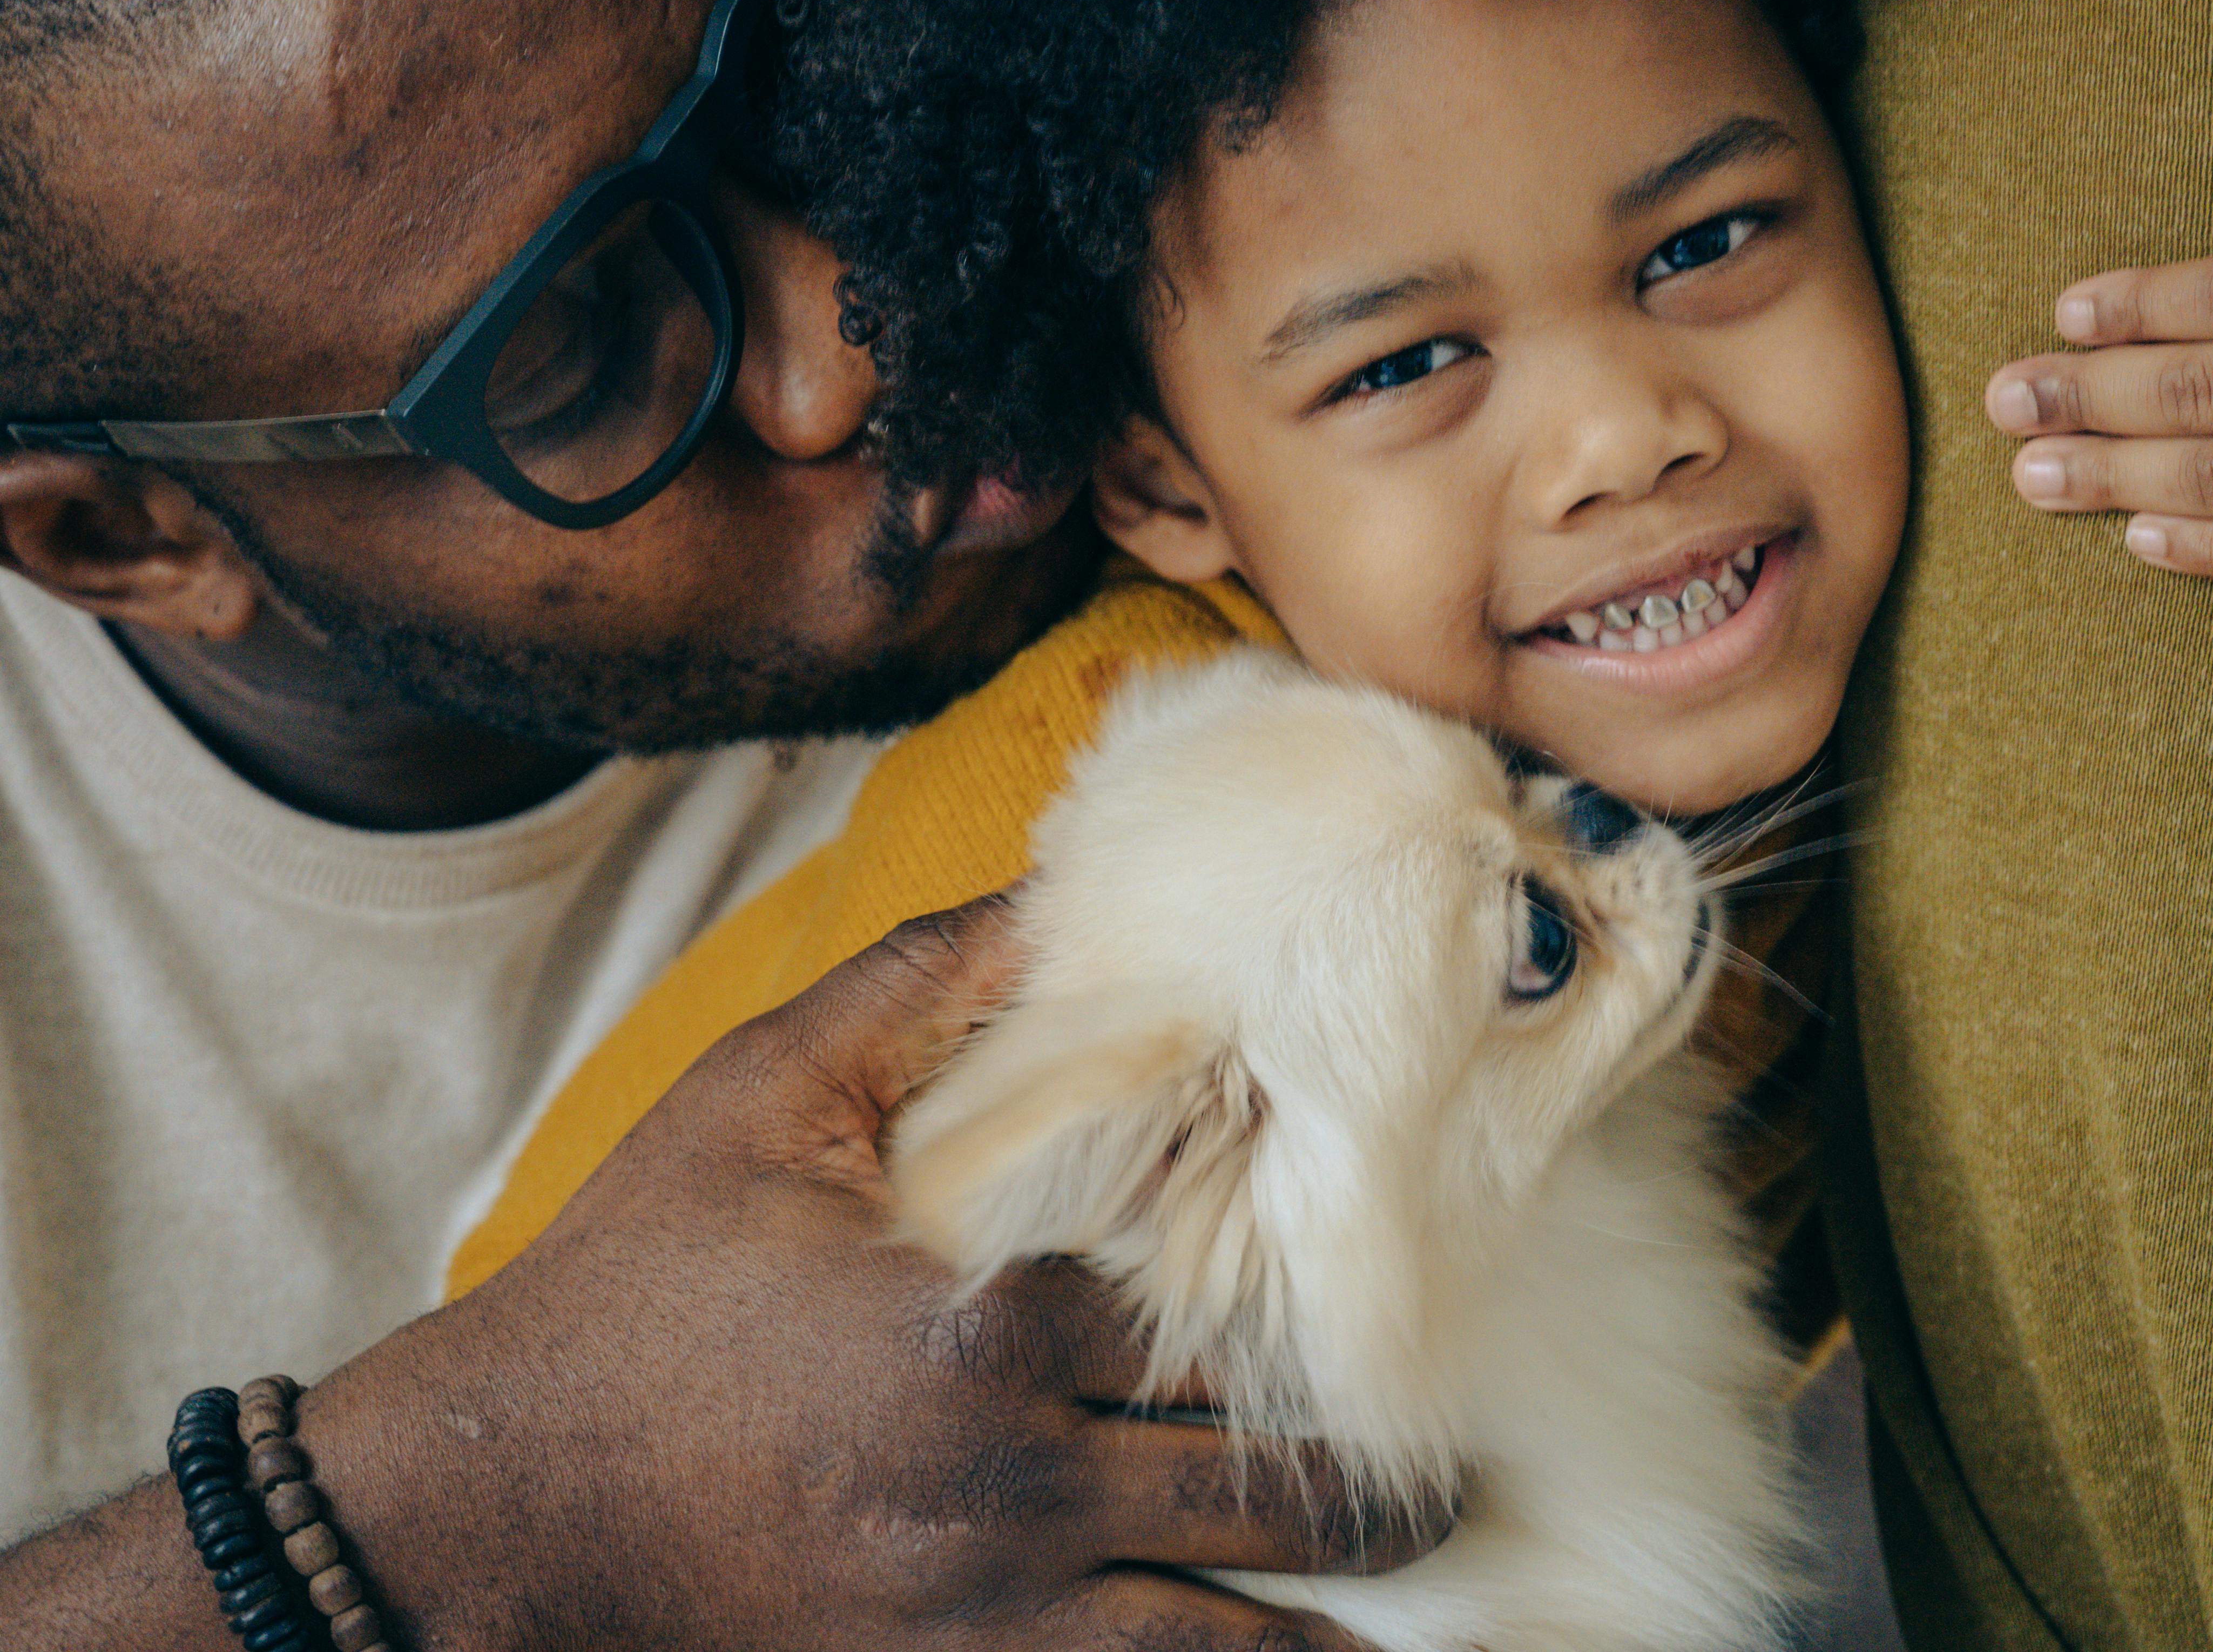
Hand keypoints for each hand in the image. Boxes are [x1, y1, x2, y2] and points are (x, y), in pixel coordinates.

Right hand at [290, 900, 1420, 1650]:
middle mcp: (1009, 1486)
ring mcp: (979, 1613)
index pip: (1216, 1312)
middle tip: (1456, 1475)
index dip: (1317, 1293)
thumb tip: (1058, 898)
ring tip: (1408, 1594)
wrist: (494, 1505)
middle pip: (1257, 1497)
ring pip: (1216, 1647)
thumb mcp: (758, 1102)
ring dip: (1326, 1632)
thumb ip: (915, 988)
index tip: (1402, 1279)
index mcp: (985, 1331)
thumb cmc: (633, 1286)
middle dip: (1379, 1497)